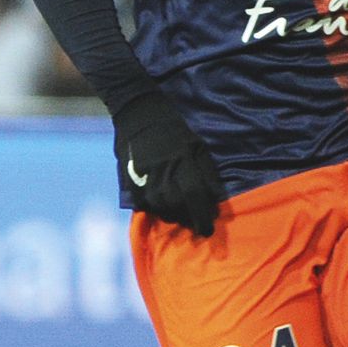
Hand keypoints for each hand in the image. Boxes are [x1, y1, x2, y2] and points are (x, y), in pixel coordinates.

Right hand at [113, 91, 224, 235]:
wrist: (139, 117)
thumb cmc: (174, 131)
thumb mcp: (198, 147)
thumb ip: (208, 173)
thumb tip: (215, 198)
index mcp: (183, 164)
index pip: (195, 198)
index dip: (202, 217)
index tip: (208, 229)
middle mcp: (164, 174)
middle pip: (178, 207)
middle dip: (189, 219)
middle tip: (196, 224)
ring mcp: (145, 178)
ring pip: (161, 209)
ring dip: (173, 216)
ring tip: (181, 215)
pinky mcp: (132, 180)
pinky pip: (145, 205)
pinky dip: (156, 210)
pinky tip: (164, 207)